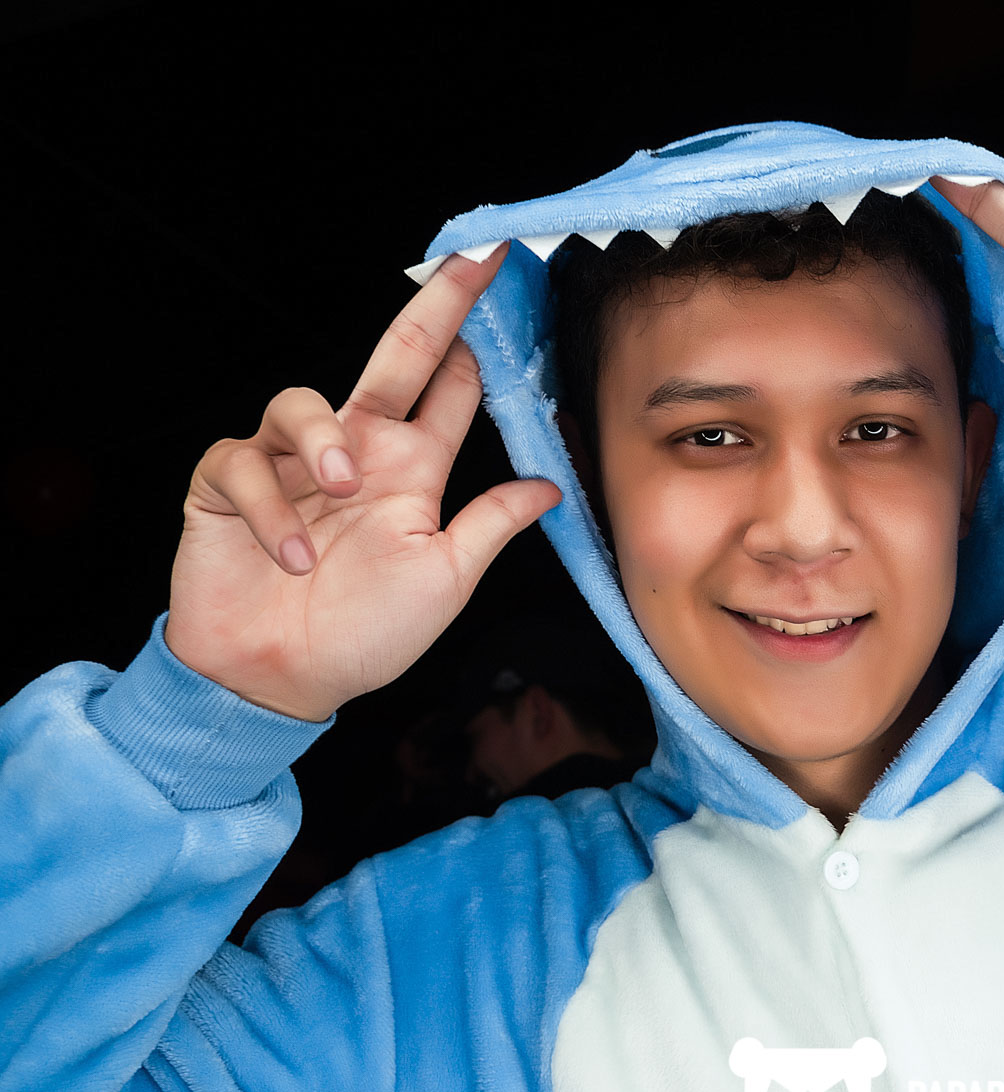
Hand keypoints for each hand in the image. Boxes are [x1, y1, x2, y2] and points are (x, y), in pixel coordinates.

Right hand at [165, 245, 561, 721]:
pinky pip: (240, 462)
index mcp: (411, 470)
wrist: (282, 683)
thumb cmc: (365, 635)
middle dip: (430, 308)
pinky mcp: (226, 487)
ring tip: (340, 491)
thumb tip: (550, 484)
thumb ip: (490, 525)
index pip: (448, 389)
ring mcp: (288, 465)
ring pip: (300, 400)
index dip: (472, 342)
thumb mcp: (445, 579)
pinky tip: (289, 555)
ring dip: (322, 441)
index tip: (501, 287)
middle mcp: (354, 453)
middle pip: (393, 359)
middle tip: (464, 267)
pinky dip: (268, 507)